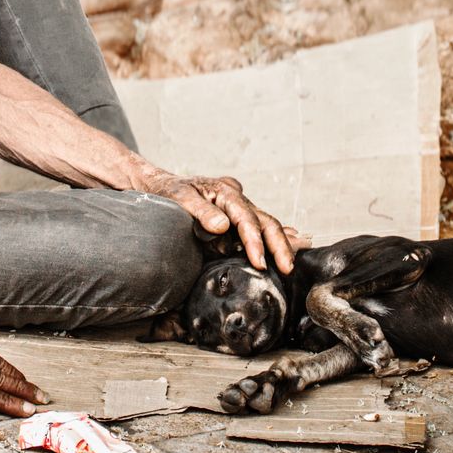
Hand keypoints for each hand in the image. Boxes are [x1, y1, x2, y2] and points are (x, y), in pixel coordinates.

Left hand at [141, 172, 303, 273]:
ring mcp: (238, 205)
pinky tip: (295, 241)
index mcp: (225, 191)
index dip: (255, 241)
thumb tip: (222, 226)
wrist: (157, 184)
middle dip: (278, 245)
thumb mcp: (178, 197)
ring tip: (292, 262)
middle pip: (264, 220)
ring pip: (266, 224)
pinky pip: (259, 225)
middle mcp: (236, 196)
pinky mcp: (235, 215)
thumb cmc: (166, 191)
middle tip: (287, 268)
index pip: (246, 218)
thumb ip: (200, 211)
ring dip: (281, 243)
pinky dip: (276, 235)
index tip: (260, 262)